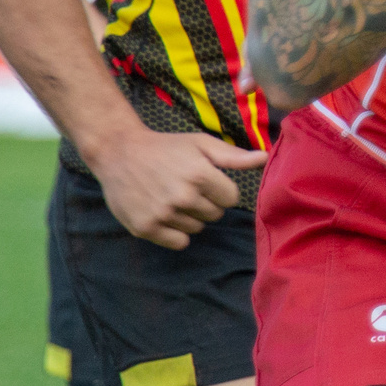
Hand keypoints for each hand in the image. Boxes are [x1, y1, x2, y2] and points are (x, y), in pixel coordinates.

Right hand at [82, 124, 265, 248]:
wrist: (119, 152)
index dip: (222, 190)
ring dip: (190, 216)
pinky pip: (179, 242)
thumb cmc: (166, 147)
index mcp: (201, 175)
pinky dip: (176, 232)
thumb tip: (265, 158)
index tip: (206, 181)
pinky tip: (166, 214)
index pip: (232, 199)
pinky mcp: (145, 227)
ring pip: (198, 228)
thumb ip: (233, 156)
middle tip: (186, 187)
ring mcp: (163, 214)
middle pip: (216, 214)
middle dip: (207, 202)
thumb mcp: (201, 143)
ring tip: (172, 197)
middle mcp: (182, 196)